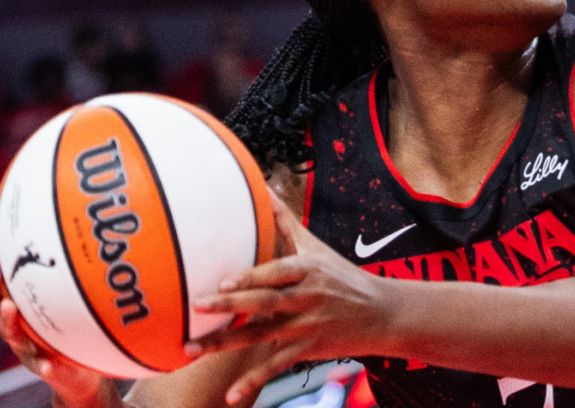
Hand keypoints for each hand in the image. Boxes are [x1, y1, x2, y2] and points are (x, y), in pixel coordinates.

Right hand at [0, 265, 112, 403]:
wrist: (79, 367)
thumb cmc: (64, 324)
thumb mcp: (61, 295)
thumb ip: (57, 269)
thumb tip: (64, 229)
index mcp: (16, 306)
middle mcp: (16, 326)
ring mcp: (28, 347)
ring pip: (13, 336)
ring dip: (8, 321)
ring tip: (9, 307)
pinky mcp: (45, 367)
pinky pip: (42, 367)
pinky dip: (43, 365)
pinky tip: (48, 364)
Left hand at [185, 195, 389, 404]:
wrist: (383, 314)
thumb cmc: (344, 277)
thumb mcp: (317, 248)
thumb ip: (286, 222)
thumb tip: (264, 187)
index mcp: (309, 270)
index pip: (277, 272)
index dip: (251, 278)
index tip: (223, 281)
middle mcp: (308, 297)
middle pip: (265, 302)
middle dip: (230, 306)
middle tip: (196, 306)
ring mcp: (308, 325)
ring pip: (261, 335)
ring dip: (224, 343)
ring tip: (191, 348)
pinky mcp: (309, 349)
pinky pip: (276, 366)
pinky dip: (253, 381)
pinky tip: (230, 394)